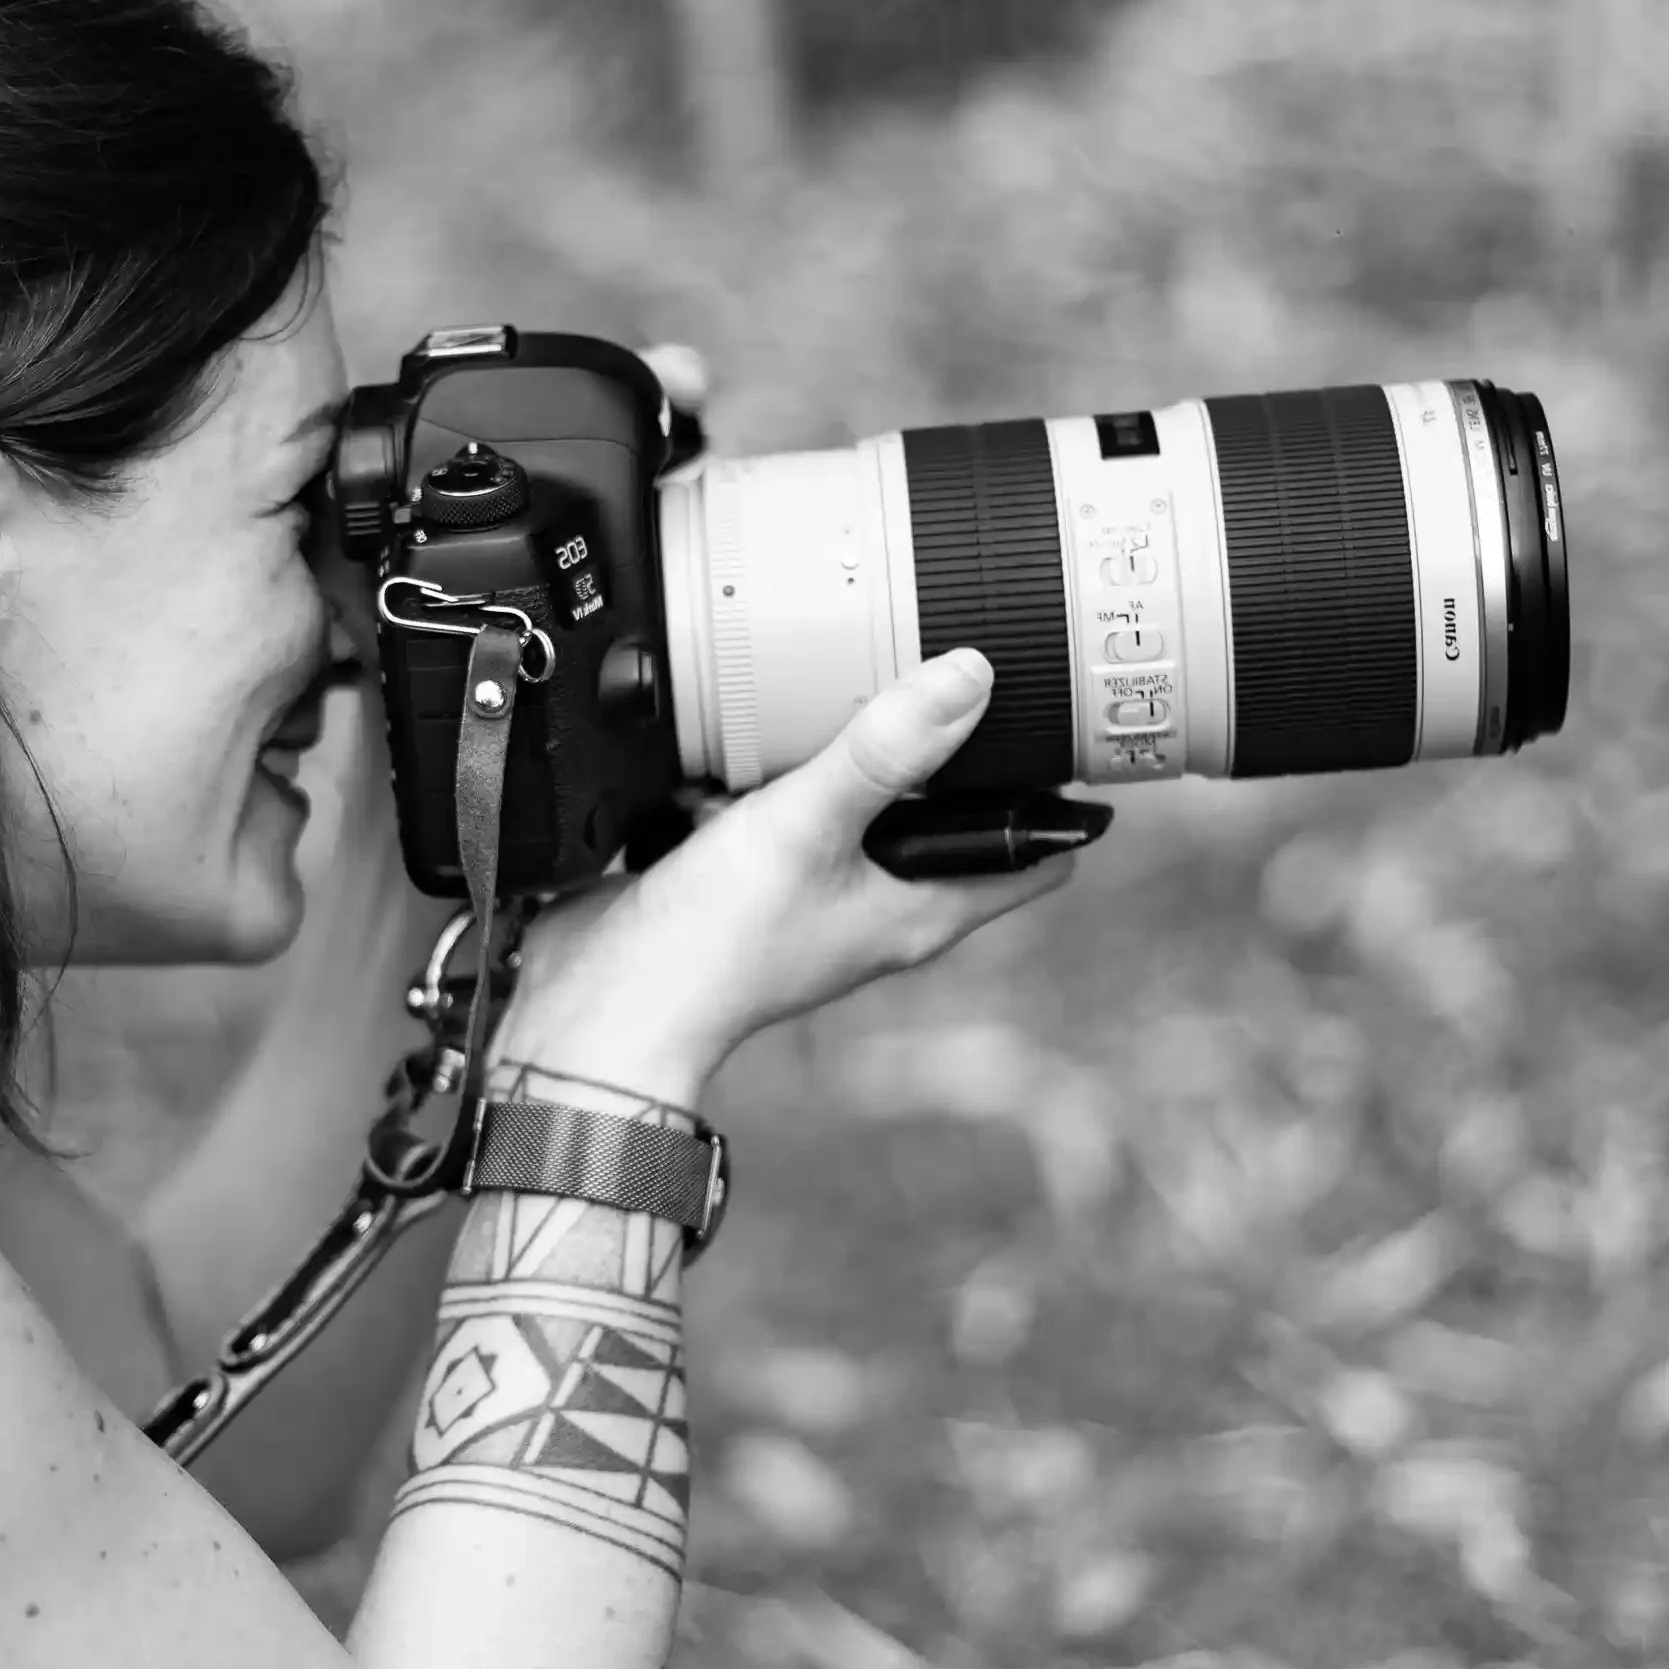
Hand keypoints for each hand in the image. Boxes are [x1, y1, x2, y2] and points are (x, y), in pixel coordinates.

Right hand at [494, 650, 1080, 1110]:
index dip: (1058, 795)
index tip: (1068, 718)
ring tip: (851, 682)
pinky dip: (773, 768)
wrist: (600, 1006)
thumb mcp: (805, 828)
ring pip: (861, 802)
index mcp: (921, 909)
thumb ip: (881, 754)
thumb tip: (971, 681)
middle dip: (948, 747)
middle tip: (957, 662)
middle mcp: (879, 904)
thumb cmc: (710, 948)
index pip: (1030, 854)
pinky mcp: (752, 879)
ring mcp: (815, 893)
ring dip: (851, 750)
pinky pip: (784, 806)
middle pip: (946, 813)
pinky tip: (750, 732)